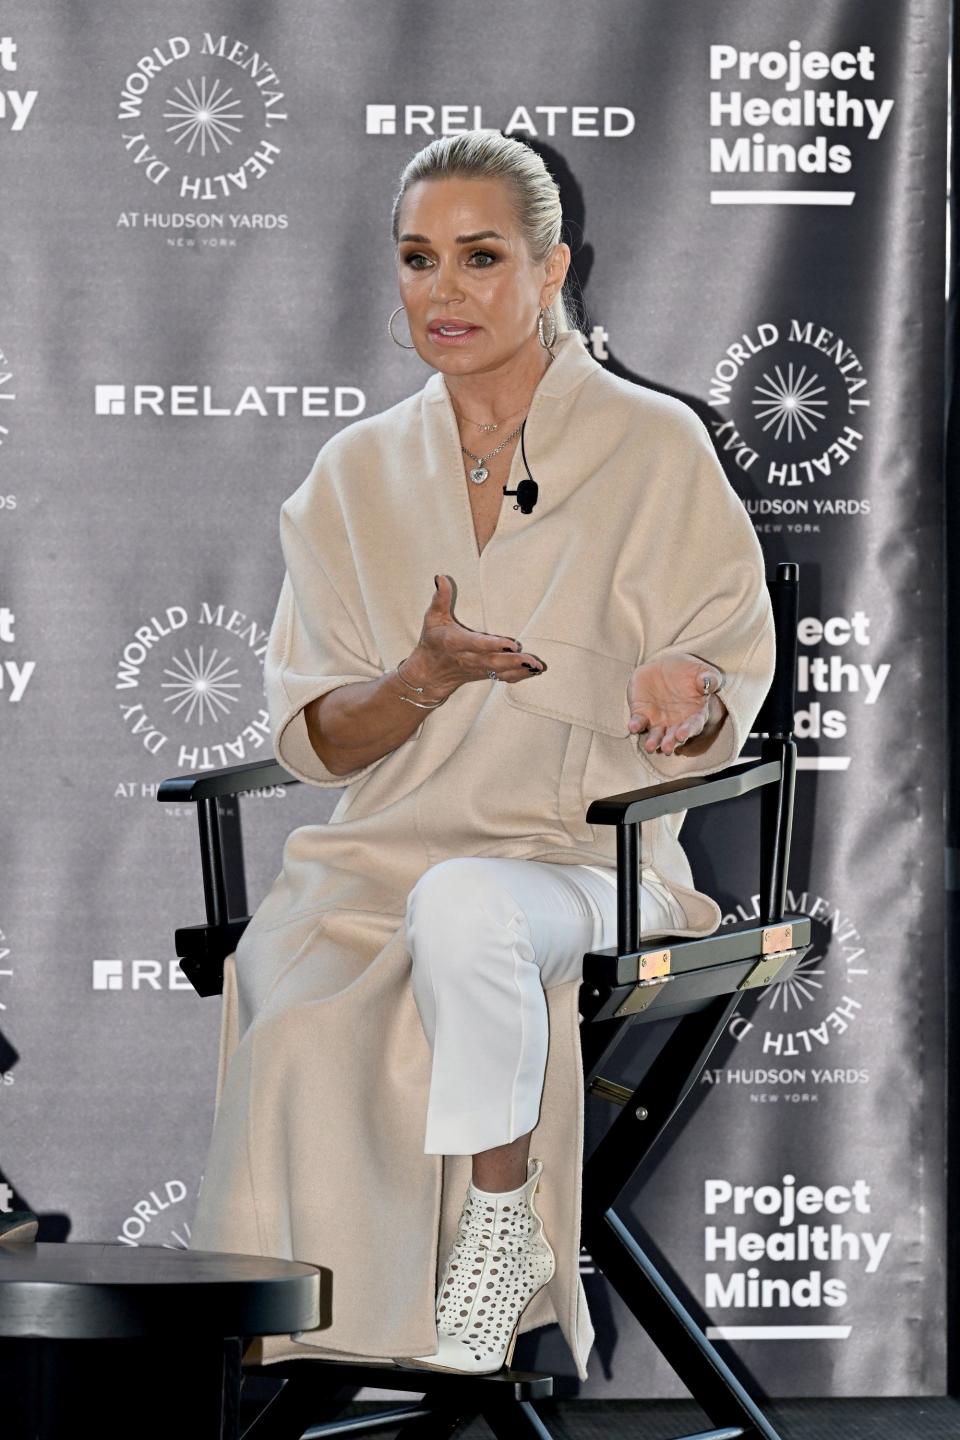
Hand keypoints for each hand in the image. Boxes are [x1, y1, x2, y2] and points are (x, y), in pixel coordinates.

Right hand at [408, 574, 547, 694]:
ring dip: (519, 669)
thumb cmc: (433, 641)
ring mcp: (477, 668)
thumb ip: (440, 598)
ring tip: (537, 666)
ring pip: (500, 671)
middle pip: (493, 661)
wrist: (428, 673)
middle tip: (531, 659)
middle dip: (513, 661)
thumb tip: (441, 577)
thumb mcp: (432, 618)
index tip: (512, 644)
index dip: (494, 645)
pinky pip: (502, 678)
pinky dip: (519, 676)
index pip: (477, 644)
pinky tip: (534, 672)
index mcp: (456, 643)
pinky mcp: (484, 674)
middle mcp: (469, 658)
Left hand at [627, 652, 725, 755]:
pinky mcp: (642, 714)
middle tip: (667, 748)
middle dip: (670, 742)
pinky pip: (638, 722)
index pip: (693, 725)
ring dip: (653, 741)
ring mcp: (658, 720)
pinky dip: (636, 726)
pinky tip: (633, 727)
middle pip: (673, 736)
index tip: (682, 735)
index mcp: (694, 714)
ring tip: (650, 747)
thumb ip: (709, 679)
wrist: (666, 666)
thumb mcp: (703, 672)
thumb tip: (709, 683)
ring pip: (655, 735)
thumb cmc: (689, 672)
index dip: (688, 731)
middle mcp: (676, 722)